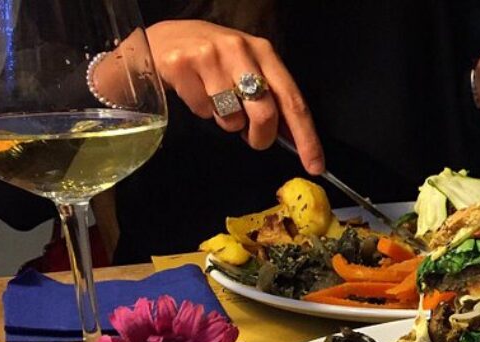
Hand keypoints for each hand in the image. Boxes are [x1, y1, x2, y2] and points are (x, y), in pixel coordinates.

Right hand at [145, 20, 323, 173]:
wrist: (164, 39)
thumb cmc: (212, 61)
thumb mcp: (246, 71)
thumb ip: (270, 99)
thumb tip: (293, 139)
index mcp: (264, 53)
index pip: (293, 100)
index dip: (306, 137)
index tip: (315, 165)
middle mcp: (240, 50)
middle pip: (265, 113)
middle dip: (261, 136)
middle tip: (251, 138)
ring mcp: (210, 55)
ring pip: (232, 116)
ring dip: (226, 121)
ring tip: (217, 102)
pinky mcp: (182, 64)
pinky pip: (203, 110)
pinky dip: (201, 111)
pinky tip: (195, 92)